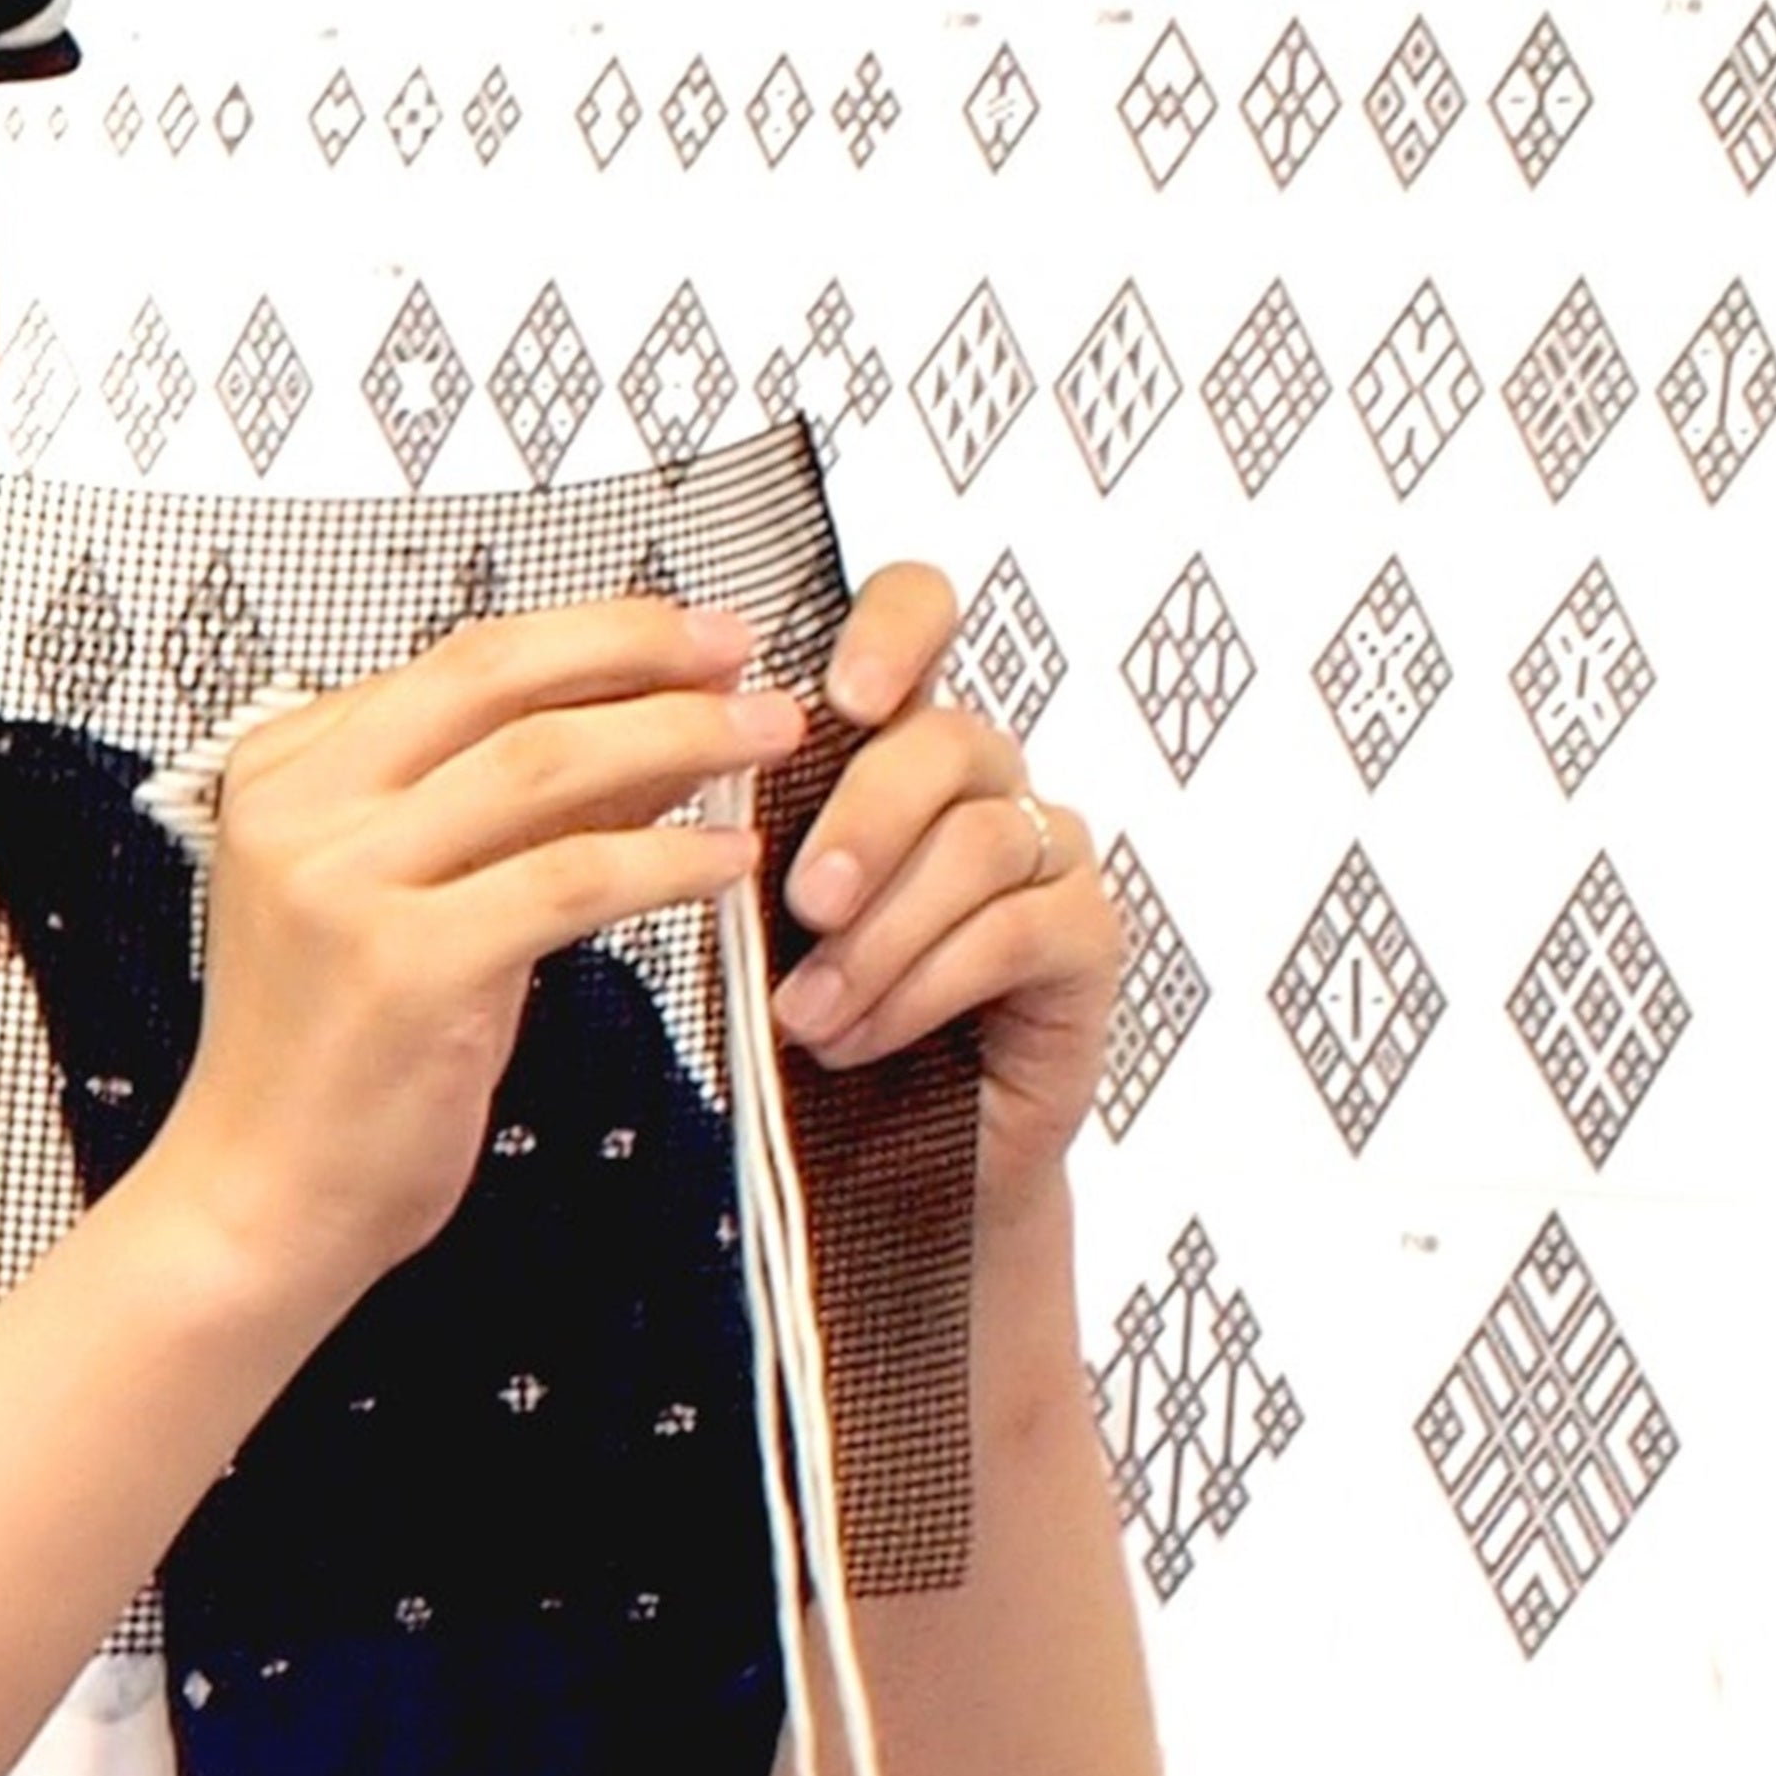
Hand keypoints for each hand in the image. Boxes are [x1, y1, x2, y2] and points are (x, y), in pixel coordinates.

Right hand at [147, 598, 800, 1309]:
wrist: (256, 1200)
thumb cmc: (330, 1061)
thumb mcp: (402, 899)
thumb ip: (502, 810)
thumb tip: (644, 728)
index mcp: (282, 771)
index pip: (458, 662)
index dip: (590, 635)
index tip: (682, 636)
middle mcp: (299, 808)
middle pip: (494, 676)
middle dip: (636, 648)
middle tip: (738, 650)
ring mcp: (343, 883)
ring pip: (542, 763)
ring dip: (676, 736)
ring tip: (762, 737)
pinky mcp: (406, 965)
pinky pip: (570, 880)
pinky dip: (665, 858)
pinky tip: (725, 857)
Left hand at [769, 564, 1121, 1206]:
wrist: (881, 1158)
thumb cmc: (815, 1012)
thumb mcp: (755, 909)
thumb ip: (744, 829)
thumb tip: (687, 763)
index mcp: (892, 743)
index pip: (923, 616)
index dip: (894, 628)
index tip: (842, 695)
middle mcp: (982, 780)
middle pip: (949, 739)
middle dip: (865, 821)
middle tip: (803, 904)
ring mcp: (1048, 855)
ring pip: (980, 841)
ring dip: (880, 935)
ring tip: (808, 1014)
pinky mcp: (1087, 938)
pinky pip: (1016, 928)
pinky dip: (923, 985)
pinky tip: (862, 1035)